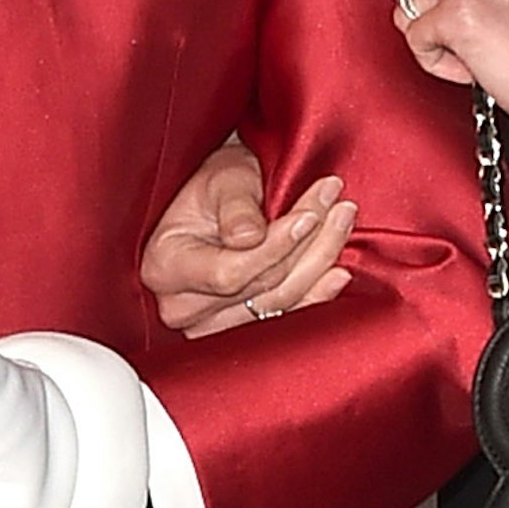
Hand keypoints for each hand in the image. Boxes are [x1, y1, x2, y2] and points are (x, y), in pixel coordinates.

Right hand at [138, 133, 353, 340]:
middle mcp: (181, 305)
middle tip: (340, 206)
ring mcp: (210, 324)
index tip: (310, 214)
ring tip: (343, 223)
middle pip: (261, 288)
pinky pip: (285, 317)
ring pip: (280, 302)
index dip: (276, 246)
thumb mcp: (222, 179)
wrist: (217, 199)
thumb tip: (248, 237)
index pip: (230, 272)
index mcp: (165, 266)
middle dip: (309, 244)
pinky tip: (338, 273)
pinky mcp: (238, 328)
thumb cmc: (215, 184)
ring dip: (319, 263)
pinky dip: (317, 295)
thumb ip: (235, 205)